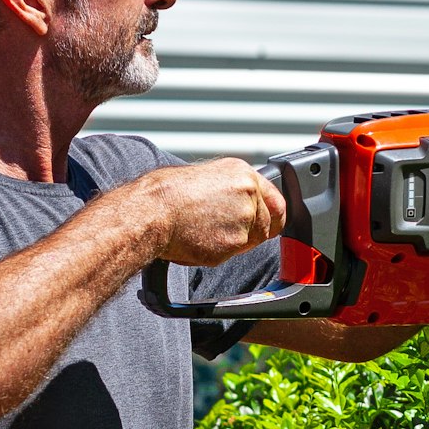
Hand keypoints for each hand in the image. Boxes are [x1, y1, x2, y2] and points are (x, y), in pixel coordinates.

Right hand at [138, 158, 285, 264]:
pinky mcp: (233, 244)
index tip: (270, 224)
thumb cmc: (167, 193)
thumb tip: (241, 202)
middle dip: (248, 233)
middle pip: (265, 226)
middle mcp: (250, 195)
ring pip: (248, 243)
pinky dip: (216, 252)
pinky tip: (197, 239)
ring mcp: (244, 221)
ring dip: (231, 243)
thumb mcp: (206, 176)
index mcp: (244, 174)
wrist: (152, 211)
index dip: (272, 217)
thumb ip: (232, 190)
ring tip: (203, 230)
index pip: (277, 202)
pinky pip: (230, 254)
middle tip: (221, 230)